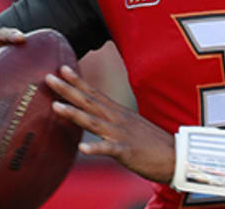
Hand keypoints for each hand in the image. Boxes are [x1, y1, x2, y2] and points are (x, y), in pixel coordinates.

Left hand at [46, 65, 175, 183]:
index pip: (94, 93)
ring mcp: (121, 134)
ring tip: (56, 106)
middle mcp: (117, 119)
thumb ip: (111, 121)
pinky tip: (82, 148)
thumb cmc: (151, 143)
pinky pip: (109, 149)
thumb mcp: (129, 126)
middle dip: (68, 89)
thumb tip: (95, 116)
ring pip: (94, 121)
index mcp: (117, 113)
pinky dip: (95, 148)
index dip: (78, 81)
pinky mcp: (127, 151)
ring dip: (74, 113)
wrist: (176, 156)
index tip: (62, 68)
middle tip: (48, 77)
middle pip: (89, 102)